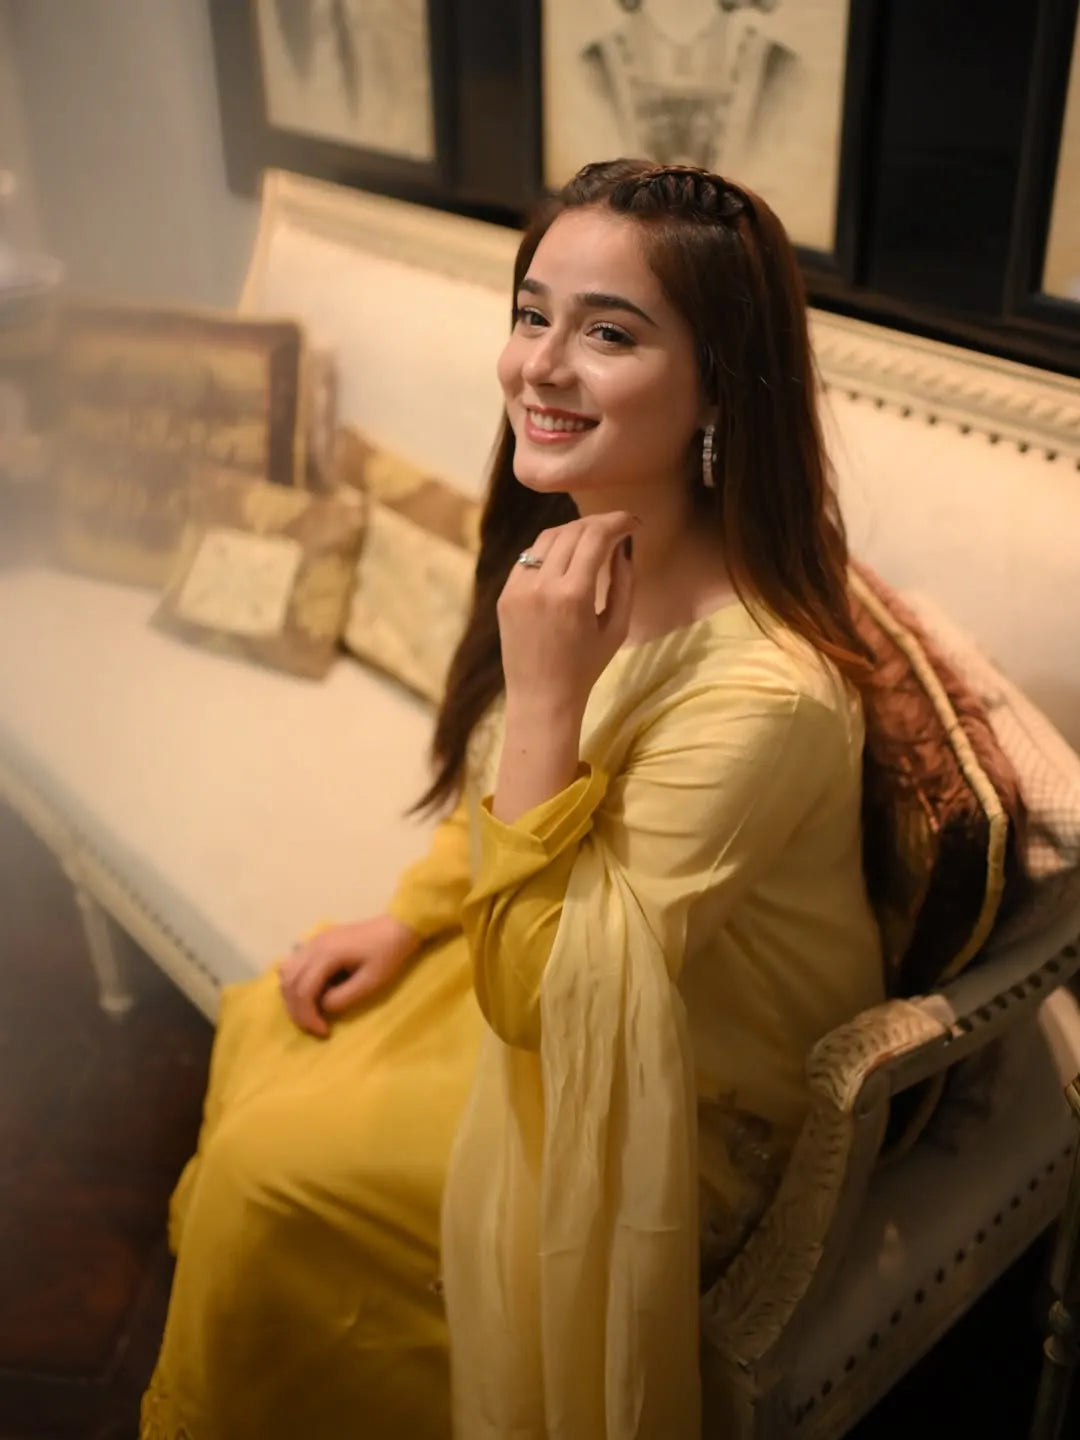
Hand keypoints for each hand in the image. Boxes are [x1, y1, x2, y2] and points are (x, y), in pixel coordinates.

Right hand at [277, 915, 420, 1036]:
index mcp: (326, 954)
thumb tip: (322, 1008)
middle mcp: (313, 945)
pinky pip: (293, 963)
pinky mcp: (316, 942)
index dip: (308, 1016)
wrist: (396, 927)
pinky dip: (294, 982)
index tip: (323, 1031)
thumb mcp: (370, 982)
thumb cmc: (387, 954)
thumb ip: (342, 997)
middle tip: (314, 1027)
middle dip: (297, 1010)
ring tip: (310, 1012)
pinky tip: (310, 993)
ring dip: (292, 996)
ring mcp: (313, 941)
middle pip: (289, 983)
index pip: (303, 991)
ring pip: (286, 972)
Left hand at [498, 511, 637, 717]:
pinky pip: (529, 557)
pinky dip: (550, 549)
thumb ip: (624, 582)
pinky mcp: (505, 594)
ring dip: (573, 530)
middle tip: (616, 527)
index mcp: (573, 595)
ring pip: (548, 538)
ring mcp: (518, 588)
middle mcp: (542, 584)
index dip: (618, 522)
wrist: (541, 697)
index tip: (633, 522)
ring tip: (592, 537)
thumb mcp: (616, 628)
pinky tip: (564, 556)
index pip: (596, 537)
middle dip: (598, 523)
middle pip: (572, 530)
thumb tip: (623, 547)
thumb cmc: (586, 668)